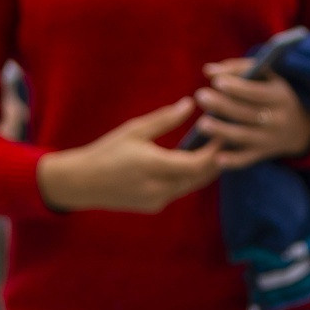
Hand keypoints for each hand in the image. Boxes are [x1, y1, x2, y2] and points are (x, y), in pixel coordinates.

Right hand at [36, 97, 233, 213]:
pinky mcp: (153, 206)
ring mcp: (157, 201)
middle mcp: (159, 188)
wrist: (82, 183)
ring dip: (204, 170)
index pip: (198, 164)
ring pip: (191, 186)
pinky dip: (188, 177)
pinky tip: (193, 162)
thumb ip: (165, 119)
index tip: (223, 132)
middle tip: (227, 140)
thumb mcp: (135, 130)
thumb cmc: (106, 151)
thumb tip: (190, 104)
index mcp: (154, 167)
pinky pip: (179, 191)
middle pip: (200, 178)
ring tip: (215, 149)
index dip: (215, 150)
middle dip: (216, 160)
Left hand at [193, 60, 309, 168]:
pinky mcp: (262, 154)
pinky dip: (232, 161)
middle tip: (200, 96)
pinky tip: (217, 158)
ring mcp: (270, 139)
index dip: (237, 87)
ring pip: (243, 136)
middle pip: (246, 113)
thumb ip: (238, 69)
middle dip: (222, 105)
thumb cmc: (273, 91)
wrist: (301, 125)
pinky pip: (246, 159)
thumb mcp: (267, 76)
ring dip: (221, 131)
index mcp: (280, 96)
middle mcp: (277, 119)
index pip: (256, 92)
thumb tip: (208, 70)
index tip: (217, 81)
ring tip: (201, 124)